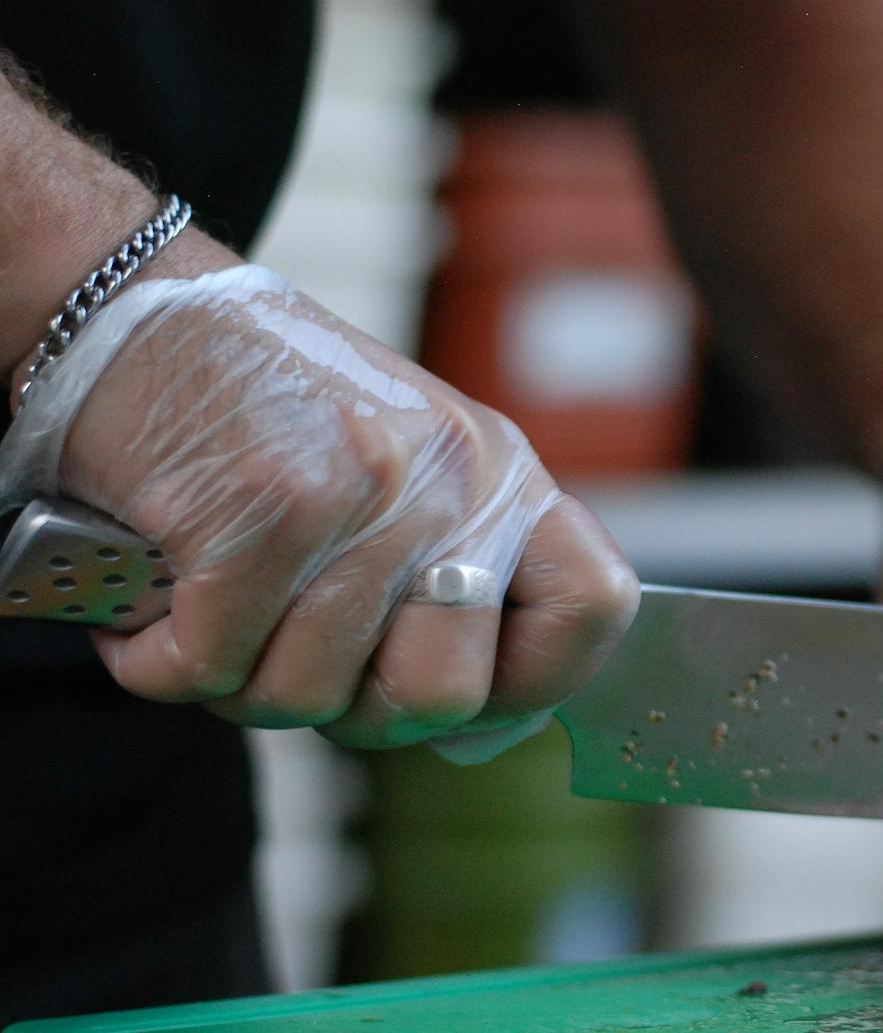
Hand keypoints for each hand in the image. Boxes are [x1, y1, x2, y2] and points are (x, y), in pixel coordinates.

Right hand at [4, 241, 638, 756]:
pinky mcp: (264, 508)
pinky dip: (160, 660)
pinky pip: (212, 667)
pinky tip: (158, 605)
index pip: (597, 609)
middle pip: (439, 697)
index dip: (533, 682)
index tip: (464, 690)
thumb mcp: (407, 473)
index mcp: (503, 478)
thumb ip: (455, 579)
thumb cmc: (267, 415)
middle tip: (294, 651)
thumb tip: (480, 723)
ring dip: (238, 677)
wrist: (134, 310)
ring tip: (218, 607)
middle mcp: (453, 482)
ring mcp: (365, 492)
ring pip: (306, 698)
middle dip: (352, 709)